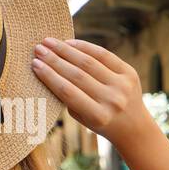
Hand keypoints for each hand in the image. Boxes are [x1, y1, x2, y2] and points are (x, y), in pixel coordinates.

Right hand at [31, 37, 153, 149]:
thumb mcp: (83, 118)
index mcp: (98, 116)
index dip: (49, 76)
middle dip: (54, 60)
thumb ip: (69, 98)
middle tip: (38, 49)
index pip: (68, 92)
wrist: (134, 127)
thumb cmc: (101, 122)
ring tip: (49, 42)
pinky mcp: (130, 73)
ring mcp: (123, 85)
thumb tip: (49, 68)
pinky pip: (104, 55)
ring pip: (89, 62)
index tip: (35, 64)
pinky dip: (85, 47)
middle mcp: (112, 100)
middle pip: (77, 75)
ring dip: (66, 50)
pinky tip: (69, 42)